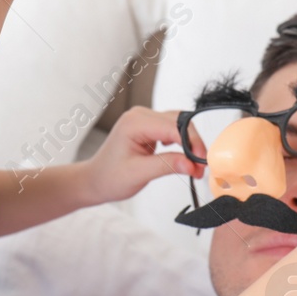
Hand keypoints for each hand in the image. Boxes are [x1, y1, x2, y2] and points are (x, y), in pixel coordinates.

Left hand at [77, 106, 202, 204]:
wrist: (95, 180)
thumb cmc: (109, 177)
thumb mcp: (139, 174)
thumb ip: (167, 165)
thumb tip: (193, 164)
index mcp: (134, 122)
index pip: (173, 127)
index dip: (192, 144)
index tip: (201, 163)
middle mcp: (140, 115)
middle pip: (180, 122)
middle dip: (193, 144)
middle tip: (200, 168)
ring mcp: (145, 119)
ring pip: (179, 124)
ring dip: (190, 143)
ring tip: (193, 165)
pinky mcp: (149, 127)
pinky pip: (173, 129)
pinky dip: (182, 142)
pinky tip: (182, 156)